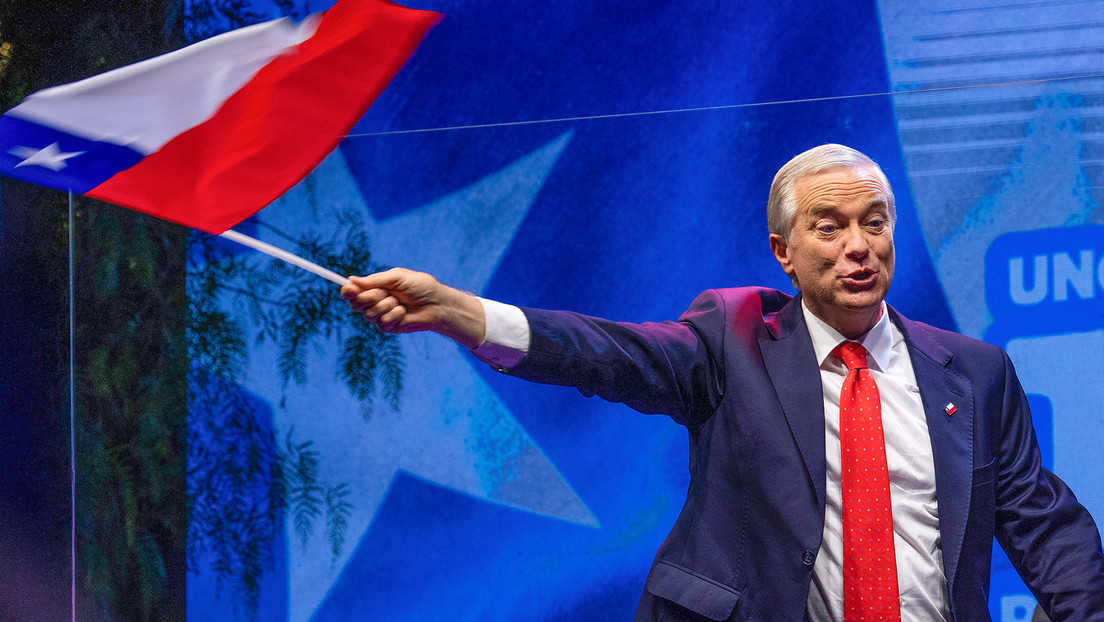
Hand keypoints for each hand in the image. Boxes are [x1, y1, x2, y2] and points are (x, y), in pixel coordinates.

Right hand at [341, 267, 485, 347]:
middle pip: (355, 304)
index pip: (353, 291)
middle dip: (368, 298)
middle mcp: (375, 301)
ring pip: (369, 314)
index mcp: (375, 287)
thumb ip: (375, 280)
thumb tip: (352, 279)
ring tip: (399, 302)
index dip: (348, 291)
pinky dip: (393, 315)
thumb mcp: (397, 277)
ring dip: (384, 306)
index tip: (349, 290)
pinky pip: (381, 323)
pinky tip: (403, 312)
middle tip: (382, 292)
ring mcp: (381, 315)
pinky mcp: (388, 327)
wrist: (437, 303)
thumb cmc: (421, 286)